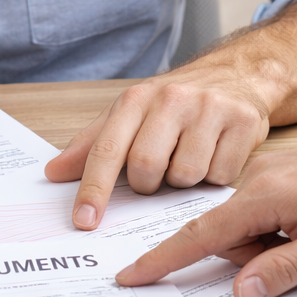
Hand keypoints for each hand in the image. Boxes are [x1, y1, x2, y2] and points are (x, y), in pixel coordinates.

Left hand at [44, 59, 275, 229]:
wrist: (237, 74)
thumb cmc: (176, 102)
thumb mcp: (131, 114)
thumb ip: (92, 145)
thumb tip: (53, 173)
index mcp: (136, 99)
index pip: (107, 149)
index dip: (93, 189)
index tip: (84, 221)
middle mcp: (171, 99)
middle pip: (146, 167)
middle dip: (148, 184)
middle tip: (157, 175)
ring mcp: (209, 108)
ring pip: (186, 175)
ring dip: (183, 180)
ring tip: (189, 157)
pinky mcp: (242, 122)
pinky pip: (220, 176)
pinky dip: (214, 177)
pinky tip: (215, 155)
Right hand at [115, 120, 296, 296]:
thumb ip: (283, 270)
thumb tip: (239, 293)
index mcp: (264, 195)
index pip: (202, 234)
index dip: (164, 259)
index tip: (131, 275)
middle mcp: (257, 179)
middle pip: (227, 235)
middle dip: (254, 258)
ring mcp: (266, 173)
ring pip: (246, 226)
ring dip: (270, 244)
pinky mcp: (278, 174)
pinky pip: (261, 212)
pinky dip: (277, 230)